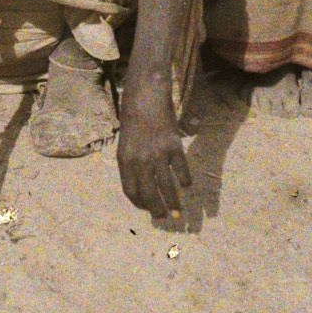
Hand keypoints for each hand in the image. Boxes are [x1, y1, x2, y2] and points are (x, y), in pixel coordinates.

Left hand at [117, 77, 190, 220]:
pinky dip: (185, 181)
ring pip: (167, 188)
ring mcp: (158, 155)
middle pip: (149, 194)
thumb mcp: (126, 142)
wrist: (146, 95)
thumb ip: (132, 163)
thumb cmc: (134, 118)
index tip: (147, 208)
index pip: (131, 191)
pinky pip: (181, 171)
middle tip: (164, 216)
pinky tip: (186, 184)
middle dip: (157, 209)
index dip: (140, 204)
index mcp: (124, 160)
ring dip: (173, 202)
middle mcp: (140, 161)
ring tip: (178, 211)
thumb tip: (143, 184)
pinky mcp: (173, 147)